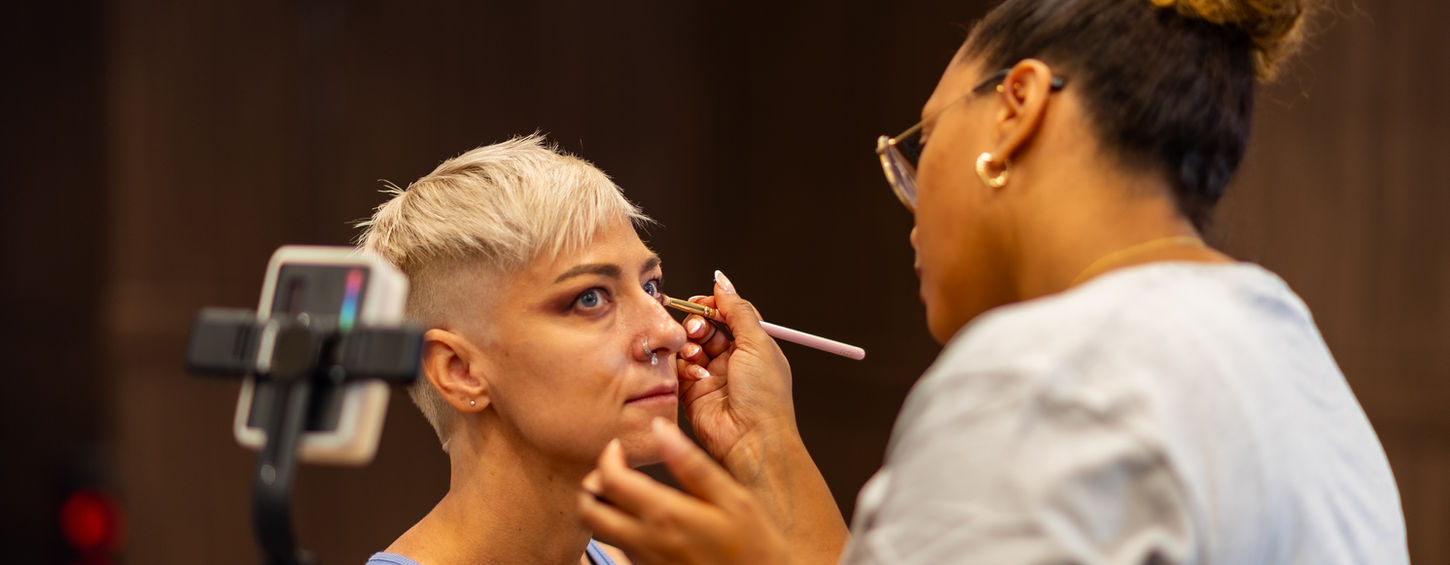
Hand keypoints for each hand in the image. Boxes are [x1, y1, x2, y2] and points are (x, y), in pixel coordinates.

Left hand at [579, 419, 789, 564]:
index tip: (619, 448)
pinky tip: (642, 518)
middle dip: (592, 484)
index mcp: (666, 515)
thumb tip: (661, 429)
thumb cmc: (756, 546)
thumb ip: (692, 464)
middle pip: (589, 510)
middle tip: (612, 470)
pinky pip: (619, 549)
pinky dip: (618, 529)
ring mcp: (646, 561)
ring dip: (602, 507)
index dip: (607, 457)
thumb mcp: (733, 497)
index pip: (610, 480)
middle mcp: (647, 541)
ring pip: (600, 532)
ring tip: (626, 491)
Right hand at [674, 271, 796, 479]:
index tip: (702, 302)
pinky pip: (678, 370)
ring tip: (696, 353)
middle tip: (699, 330)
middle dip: (698, 324)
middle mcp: (731, 361)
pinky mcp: (691, 394)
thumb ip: (737, 310)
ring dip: (690, 345)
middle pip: (705, 328)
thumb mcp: (757, 343)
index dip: (713, 306)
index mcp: (753, 347)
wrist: (751, 440)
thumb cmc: (764, 397)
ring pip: (688, 347)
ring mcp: (711, 377)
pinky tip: (695, 375)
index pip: (728, 315)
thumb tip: (722, 281)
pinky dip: (684, 367)